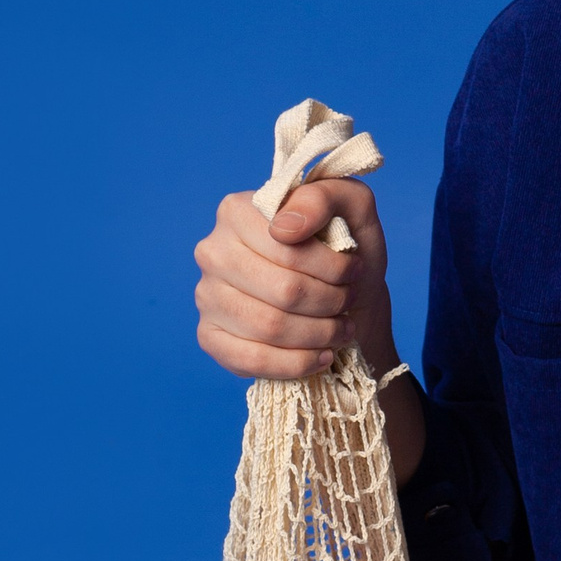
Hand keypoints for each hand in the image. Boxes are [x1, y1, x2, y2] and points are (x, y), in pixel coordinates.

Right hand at [193, 178, 426, 485]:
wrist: (346, 304)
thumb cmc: (346, 251)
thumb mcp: (352, 208)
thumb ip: (322, 198)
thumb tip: (283, 227)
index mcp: (237, 211)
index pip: (286, 246)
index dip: (331, 266)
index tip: (353, 270)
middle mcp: (212, 251)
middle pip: (282, 290)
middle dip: (329, 302)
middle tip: (349, 301)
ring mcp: (206, 295)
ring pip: (270, 327)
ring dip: (320, 333)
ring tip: (341, 328)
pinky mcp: (209, 337)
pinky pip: (251, 359)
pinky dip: (297, 362)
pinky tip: (321, 354)